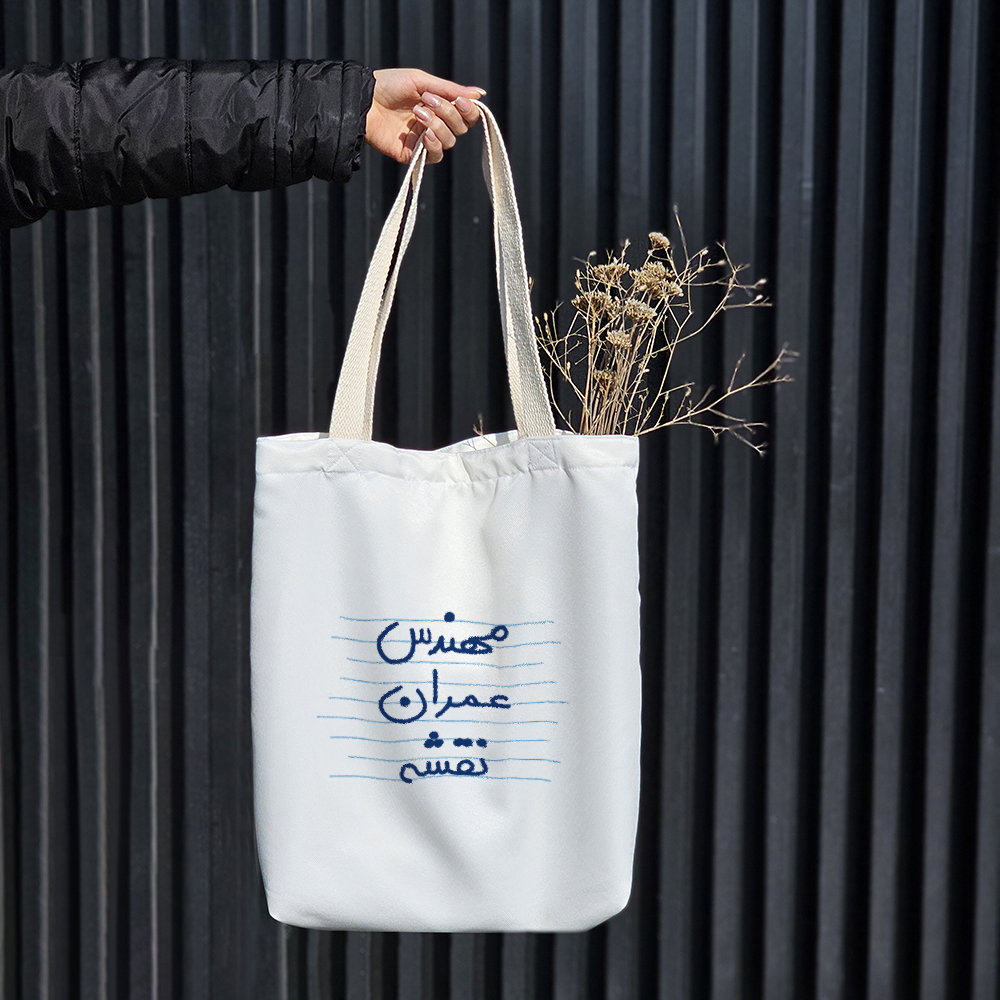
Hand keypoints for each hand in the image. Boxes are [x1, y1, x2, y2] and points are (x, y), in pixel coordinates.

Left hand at [366, 68, 483, 164]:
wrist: (364, 100)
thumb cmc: (390, 85)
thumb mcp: (422, 81)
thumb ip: (451, 90)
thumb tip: (481, 94)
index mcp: (440, 106)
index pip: (466, 115)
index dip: (469, 110)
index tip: (461, 101)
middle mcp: (435, 124)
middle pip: (460, 128)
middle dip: (448, 113)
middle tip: (428, 100)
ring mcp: (424, 140)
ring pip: (449, 141)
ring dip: (437, 125)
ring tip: (417, 113)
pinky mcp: (413, 154)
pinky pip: (435, 156)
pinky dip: (434, 145)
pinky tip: (424, 134)